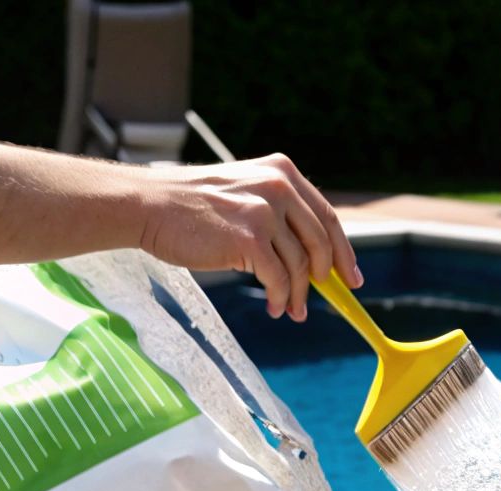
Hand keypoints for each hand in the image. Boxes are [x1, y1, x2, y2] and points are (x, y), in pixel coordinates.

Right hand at [136, 154, 360, 320]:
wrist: (150, 205)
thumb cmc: (191, 205)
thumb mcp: (244, 191)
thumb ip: (277, 211)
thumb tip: (310, 256)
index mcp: (282, 171)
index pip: (326, 215)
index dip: (342, 250)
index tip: (350, 276)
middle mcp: (279, 186)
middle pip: (320, 241)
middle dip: (324, 277)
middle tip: (321, 299)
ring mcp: (264, 211)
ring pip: (299, 265)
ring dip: (297, 294)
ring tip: (289, 310)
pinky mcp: (249, 238)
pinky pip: (278, 278)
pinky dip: (280, 298)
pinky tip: (274, 306)